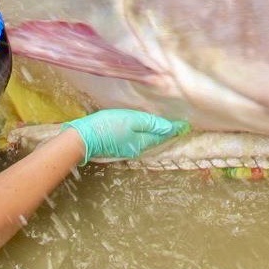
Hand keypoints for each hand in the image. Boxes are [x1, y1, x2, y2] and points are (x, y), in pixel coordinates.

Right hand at [63, 109, 189, 164]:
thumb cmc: (107, 126)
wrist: (82, 138)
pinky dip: (144, 133)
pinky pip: (137, 138)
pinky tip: (144, 128)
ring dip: (156, 132)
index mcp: (142, 141)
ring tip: (165, 125)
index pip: (163, 134)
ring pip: (146, 139)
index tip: (187, 125)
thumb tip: (169, 128)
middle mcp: (137, 147)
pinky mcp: (118, 144)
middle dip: (167, 131)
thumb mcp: (130, 120)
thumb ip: (149, 123)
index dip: (175, 128)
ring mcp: (127, 147)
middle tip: (179, 125)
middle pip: (156, 138)